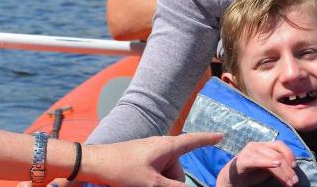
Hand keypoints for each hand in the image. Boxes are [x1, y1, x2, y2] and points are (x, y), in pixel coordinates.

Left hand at [85, 133, 222, 186]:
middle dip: (172, 183)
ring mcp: (151, 153)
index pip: (194, 141)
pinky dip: (152, 182)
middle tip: (151, 186)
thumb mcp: (151, 183)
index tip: (221, 136)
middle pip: (178, 170)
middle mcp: (161, 147)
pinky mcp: (142, 160)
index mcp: (167, 147)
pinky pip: (155, 174)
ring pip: (166, 174)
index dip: (208, 140)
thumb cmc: (122, 169)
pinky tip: (141, 184)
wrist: (95, 163)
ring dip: (160, 184)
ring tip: (142, 185)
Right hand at [216, 141, 297, 186]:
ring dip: (282, 172)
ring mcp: (249, 151)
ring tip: (289, 182)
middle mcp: (256, 145)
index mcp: (263, 145)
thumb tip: (292, 170)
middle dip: (288, 168)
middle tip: (294, 181)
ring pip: (271, 158)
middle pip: (277, 153)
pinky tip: (276, 164)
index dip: (289, 154)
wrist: (231, 180)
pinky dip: (267, 162)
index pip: (279, 145)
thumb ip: (277, 166)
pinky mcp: (243, 160)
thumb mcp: (267, 169)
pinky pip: (257, 160)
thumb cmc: (250, 173)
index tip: (295, 167)